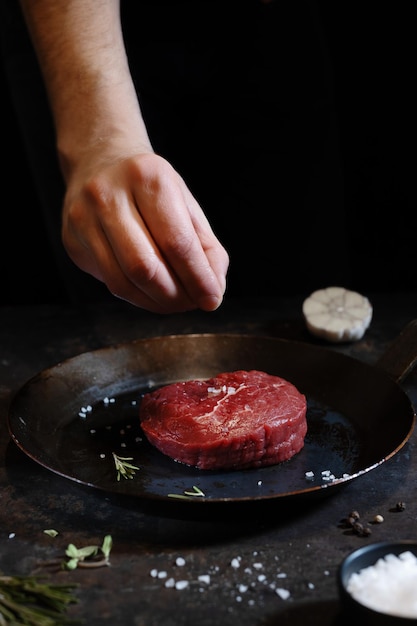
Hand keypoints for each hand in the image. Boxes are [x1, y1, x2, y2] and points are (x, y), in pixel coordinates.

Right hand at [61, 151, 228, 313]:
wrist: (100, 160)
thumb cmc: (151, 188)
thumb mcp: (185, 204)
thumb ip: (206, 248)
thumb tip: (212, 292)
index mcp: (146, 176)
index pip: (176, 242)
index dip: (198, 278)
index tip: (212, 299)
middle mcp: (108, 194)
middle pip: (144, 267)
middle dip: (174, 296)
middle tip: (192, 303)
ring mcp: (83, 218)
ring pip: (122, 282)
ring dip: (155, 302)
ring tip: (175, 301)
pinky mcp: (72, 240)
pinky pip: (108, 282)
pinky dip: (136, 296)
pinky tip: (151, 292)